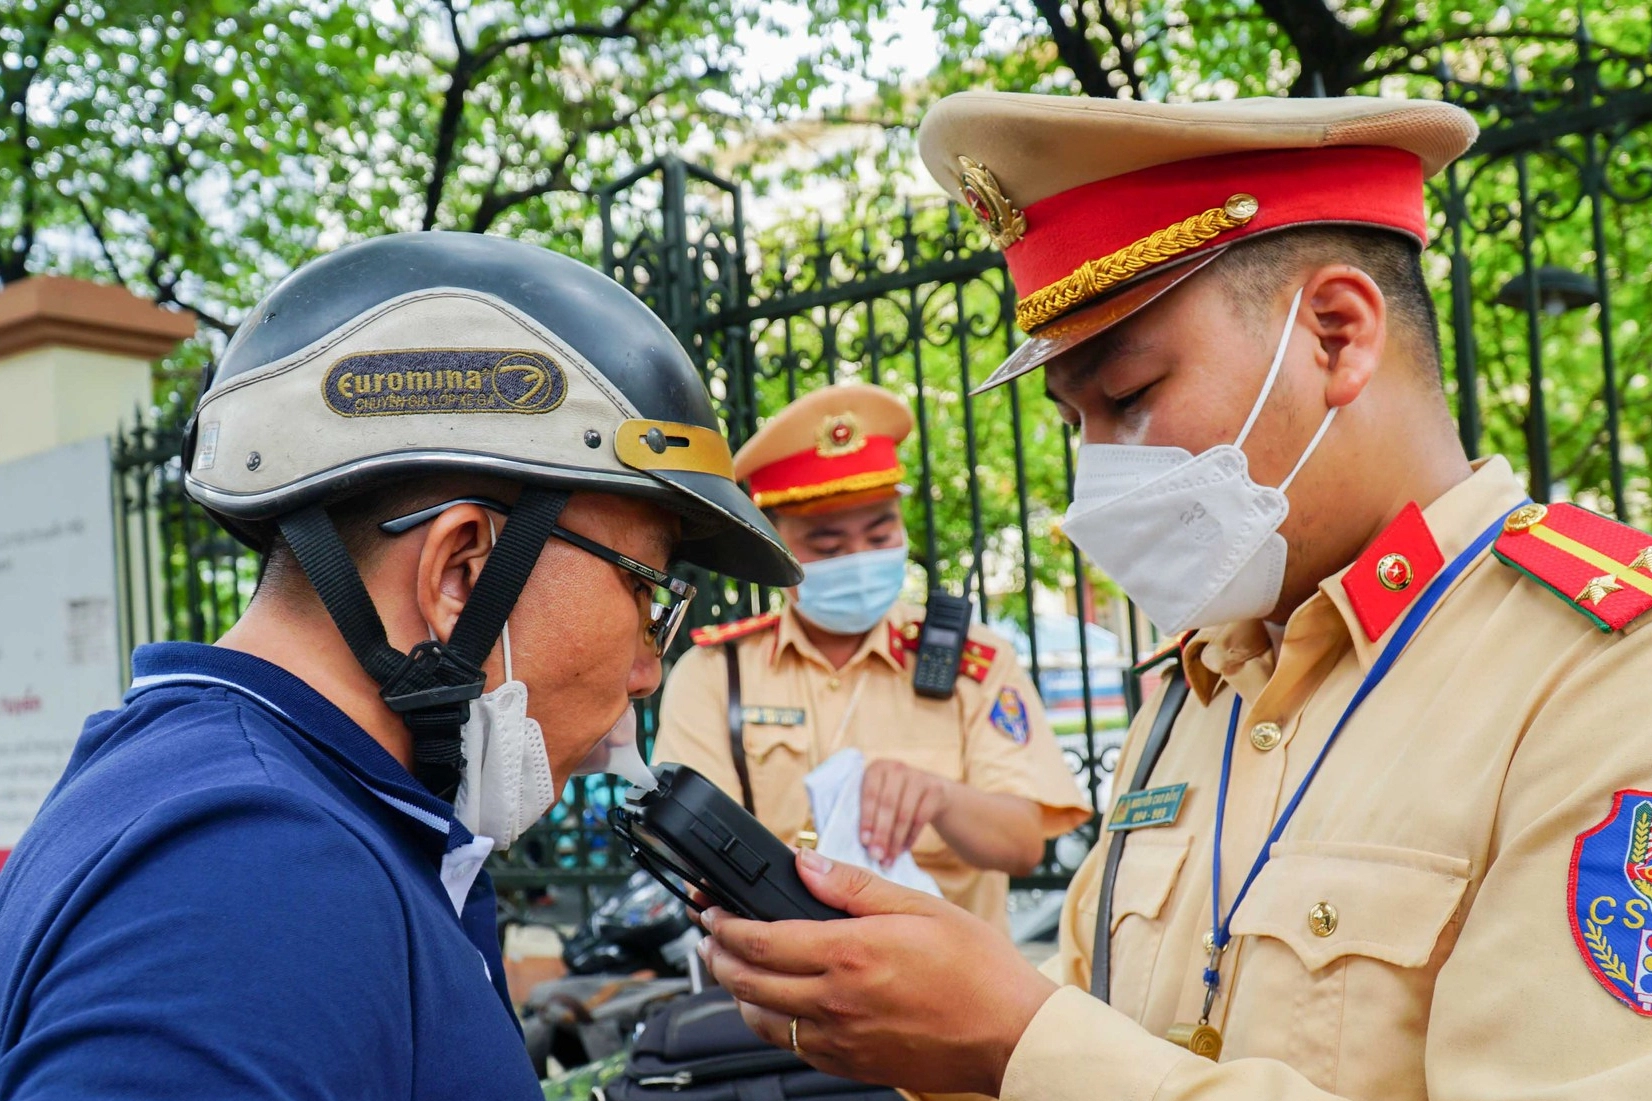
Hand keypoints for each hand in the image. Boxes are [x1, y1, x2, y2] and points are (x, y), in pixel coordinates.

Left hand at [698, 848, 1057, 1095]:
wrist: (1010, 1035)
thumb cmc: (978, 970)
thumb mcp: (921, 907)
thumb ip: (853, 886)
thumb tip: (805, 863)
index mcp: (850, 955)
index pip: (762, 940)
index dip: (726, 925)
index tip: (712, 912)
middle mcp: (837, 1002)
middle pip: (749, 981)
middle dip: (718, 956)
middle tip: (709, 937)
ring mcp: (841, 1039)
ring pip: (762, 1021)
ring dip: (737, 992)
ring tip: (732, 969)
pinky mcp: (851, 1064)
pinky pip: (792, 1047)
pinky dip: (770, 1024)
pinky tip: (774, 1006)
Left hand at [859, 759, 949, 865]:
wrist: (931, 792)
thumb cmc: (895, 800)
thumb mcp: (880, 799)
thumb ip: (869, 815)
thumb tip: (861, 845)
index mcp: (876, 769)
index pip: (870, 794)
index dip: (867, 819)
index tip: (864, 842)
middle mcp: (896, 768)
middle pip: (888, 805)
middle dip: (881, 834)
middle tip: (876, 856)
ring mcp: (918, 776)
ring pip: (904, 813)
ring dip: (895, 840)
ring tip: (888, 859)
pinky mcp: (935, 788)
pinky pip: (921, 818)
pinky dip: (910, 837)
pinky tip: (903, 850)